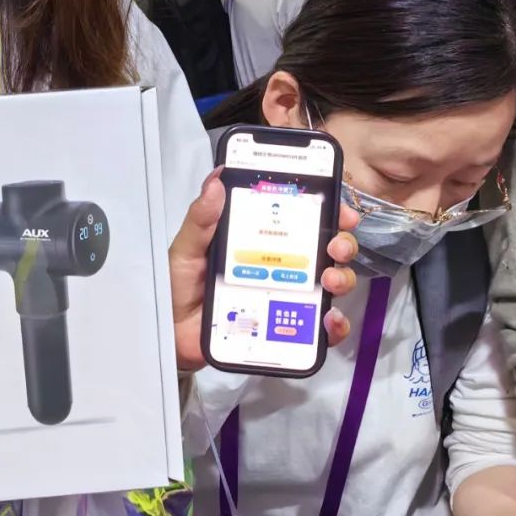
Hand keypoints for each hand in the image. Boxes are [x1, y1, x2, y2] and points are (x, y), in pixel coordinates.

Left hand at [170, 167, 359, 371]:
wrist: (173, 335)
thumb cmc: (180, 287)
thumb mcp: (187, 249)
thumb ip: (200, 219)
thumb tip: (216, 180)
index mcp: (260, 240)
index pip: (302, 219)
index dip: (328, 210)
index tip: (339, 208)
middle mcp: (280, 265)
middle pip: (326, 248)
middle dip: (342, 242)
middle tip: (335, 246)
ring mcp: (287, 296)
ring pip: (331, 283)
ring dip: (342, 277)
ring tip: (329, 280)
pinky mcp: (288, 328)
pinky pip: (321, 327)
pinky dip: (334, 324)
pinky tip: (330, 319)